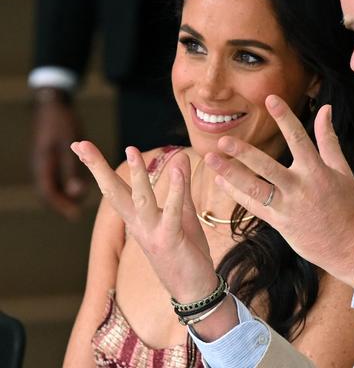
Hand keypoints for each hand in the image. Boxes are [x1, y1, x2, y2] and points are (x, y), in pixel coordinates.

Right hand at [32, 89, 85, 219]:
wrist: (51, 103)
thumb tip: (77, 192)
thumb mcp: (68, 144)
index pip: (49, 192)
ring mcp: (43, 160)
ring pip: (52, 183)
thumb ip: (73, 167)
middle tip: (75, 213)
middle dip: (61, 202)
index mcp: (44, 163)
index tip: (74, 215)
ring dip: (63, 193)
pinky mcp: (48, 155)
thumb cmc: (62, 122)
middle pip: (49, 191)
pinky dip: (64, 181)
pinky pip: (55, 174)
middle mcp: (41, 164)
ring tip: (77, 201)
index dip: (61, 205)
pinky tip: (78, 183)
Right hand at [70, 141, 216, 301]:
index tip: (79, 145)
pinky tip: (178, 170)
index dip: (97, 167)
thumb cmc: (186, 252)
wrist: (195, 289)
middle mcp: (139, 225)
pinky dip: (175, 191)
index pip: (114, 189)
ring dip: (137, 175)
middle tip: (80, 143)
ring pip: (141, 200)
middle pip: (113, 192)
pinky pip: (172, 212)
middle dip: (97, 168)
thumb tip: (179, 156)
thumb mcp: (182, 214)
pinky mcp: (170, 240)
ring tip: (131, 149)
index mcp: (138, 219)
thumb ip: (180, 186)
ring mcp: (152, 233)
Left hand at [206, 95, 353, 287]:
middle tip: (223, 140)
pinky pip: (253, 207)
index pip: (299, 138)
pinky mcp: (279, 223)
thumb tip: (325, 108)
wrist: (351, 246)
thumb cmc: (348, 205)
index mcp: (317, 171)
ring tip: (211, 160)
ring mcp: (287, 207)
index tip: (270, 98)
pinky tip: (221, 181)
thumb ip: (328, 138)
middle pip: (267, 167)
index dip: (285, 117)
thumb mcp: (342, 169)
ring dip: (231, 174)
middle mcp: (300, 187)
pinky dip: (236, 194)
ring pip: (254, 189)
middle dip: (244, 153)